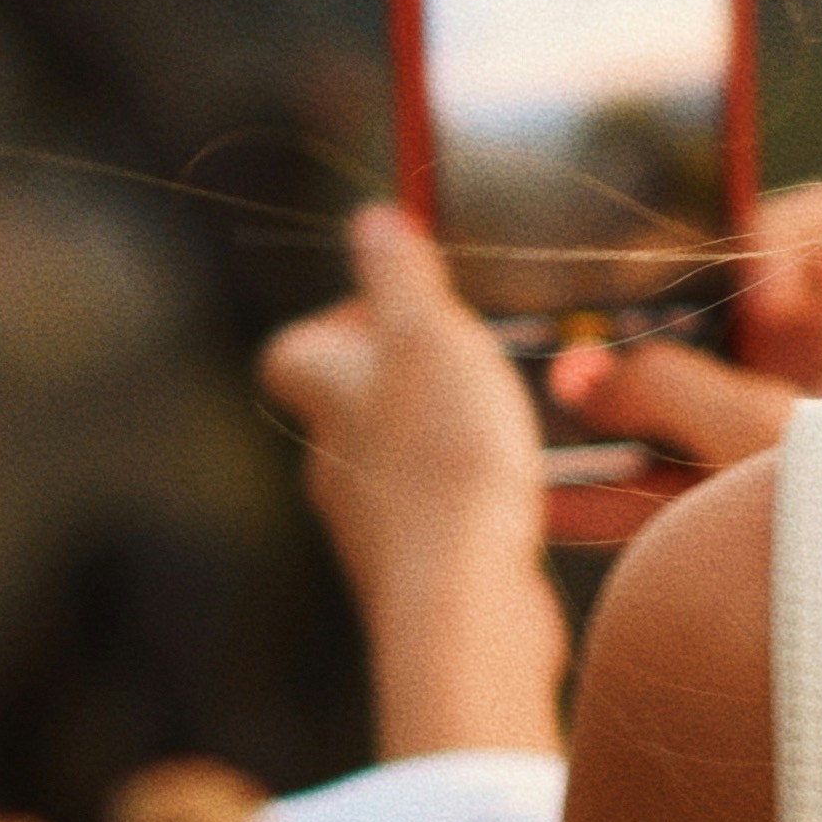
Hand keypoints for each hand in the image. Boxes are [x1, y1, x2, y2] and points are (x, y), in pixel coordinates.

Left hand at [258, 206, 567, 759]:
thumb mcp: (429, 336)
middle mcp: (333, 466)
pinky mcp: (422, 576)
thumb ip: (399, 276)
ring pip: (396, 464)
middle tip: (473, 357)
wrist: (464, 601)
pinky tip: (527, 489)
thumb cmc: (444, 456)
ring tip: (511, 418)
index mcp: (325, 398)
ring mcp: (374, 527)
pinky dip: (472, 495)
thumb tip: (370, 220)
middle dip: (403, 379)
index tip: (398, 310)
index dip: (335, 324)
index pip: (294, 351)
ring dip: (443, 435)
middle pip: (348, 409)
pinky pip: (441, 518)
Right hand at [542, 181, 821, 544]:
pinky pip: (665, 478)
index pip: (819, 226)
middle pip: (727, 313)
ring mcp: (782, 446)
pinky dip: (612, 487)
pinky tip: (549, 497)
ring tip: (543, 412)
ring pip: (682, 399)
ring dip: (615, 407)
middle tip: (594, 338)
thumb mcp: (760, 441)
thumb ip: (669, 390)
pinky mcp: (742, 511)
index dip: (759, 235)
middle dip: (649, 325)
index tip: (720, 296)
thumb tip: (579, 375)